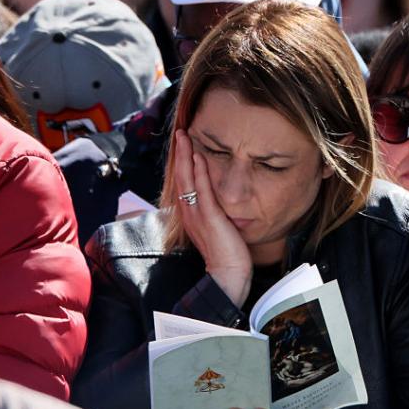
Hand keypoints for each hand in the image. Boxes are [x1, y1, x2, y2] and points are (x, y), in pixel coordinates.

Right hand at [172, 129, 251, 306]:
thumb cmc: (225, 255)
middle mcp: (189, 213)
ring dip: (186, 156)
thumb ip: (213, 214)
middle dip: (180, 154)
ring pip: (187, 179)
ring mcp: (197, 214)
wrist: (227, 275)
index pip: (183, 184)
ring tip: (185, 137)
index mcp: (190, 215)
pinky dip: (199, 172)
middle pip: (181, 177)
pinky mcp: (208, 217)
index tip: (184, 146)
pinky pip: (202, 190)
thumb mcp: (216, 230)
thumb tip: (217, 202)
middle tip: (180, 133)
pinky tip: (199, 157)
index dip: (182, 164)